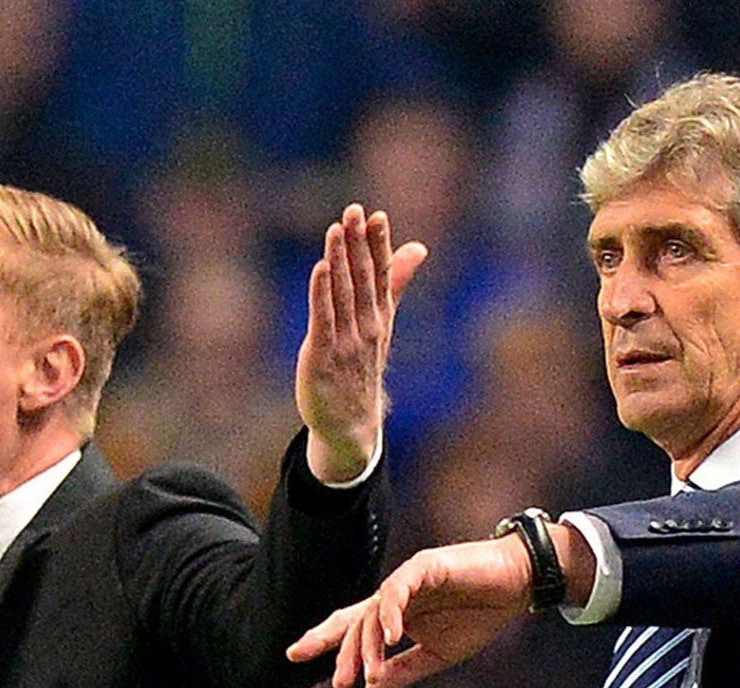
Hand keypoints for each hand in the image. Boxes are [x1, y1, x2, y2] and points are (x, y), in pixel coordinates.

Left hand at [287, 535, 532, 687]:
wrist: (516, 586)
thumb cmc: (479, 616)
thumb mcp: (437, 656)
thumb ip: (403, 671)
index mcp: (394, 615)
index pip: (351, 628)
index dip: (323, 639)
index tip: (293, 656)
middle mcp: (393, 596)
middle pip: (354, 622)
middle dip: (342, 651)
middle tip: (338, 682)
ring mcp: (406, 580)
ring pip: (373, 612)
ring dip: (370, 644)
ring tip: (370, 671)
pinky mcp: (423, 566)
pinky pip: (397, 590)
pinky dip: (391, 612)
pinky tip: (391, 637)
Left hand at [296, 204, 427, 482]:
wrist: (349, 424)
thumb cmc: (361, 368)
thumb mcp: (382, 323)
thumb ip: (395, 282)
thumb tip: (418, 246)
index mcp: (380, 317)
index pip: (381, 275)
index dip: (379, 245)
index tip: (376, 215)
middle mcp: (367, 327)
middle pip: (363, 279)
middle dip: (359, 244)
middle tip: (354, 211)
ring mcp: (346, 342)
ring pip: (343, 294)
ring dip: (340, 260)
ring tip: (337, 229)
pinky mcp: (322, 356)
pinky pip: (323, 320)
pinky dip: (322, 294)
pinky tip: (320, 268)